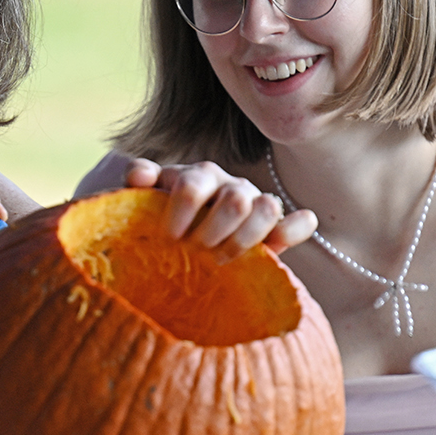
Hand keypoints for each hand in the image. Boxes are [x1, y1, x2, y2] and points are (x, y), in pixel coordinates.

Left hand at [124, 158, 316, 255]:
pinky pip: (297, 223)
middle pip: (235, 200)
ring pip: (267, 208)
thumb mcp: (144, 197)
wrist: (181, 237)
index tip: (168, 238)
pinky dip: (295, 229)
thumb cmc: (161, 215)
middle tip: (196, 252)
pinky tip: (281, 241)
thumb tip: (140, 175)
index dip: (181, 214)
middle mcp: (231, 185)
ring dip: (245, 238)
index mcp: (199, 175)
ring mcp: (256, 204)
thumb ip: (139, 177)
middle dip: (213, 232)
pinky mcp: (275, 228)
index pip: (193, 188)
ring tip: (222, 259)